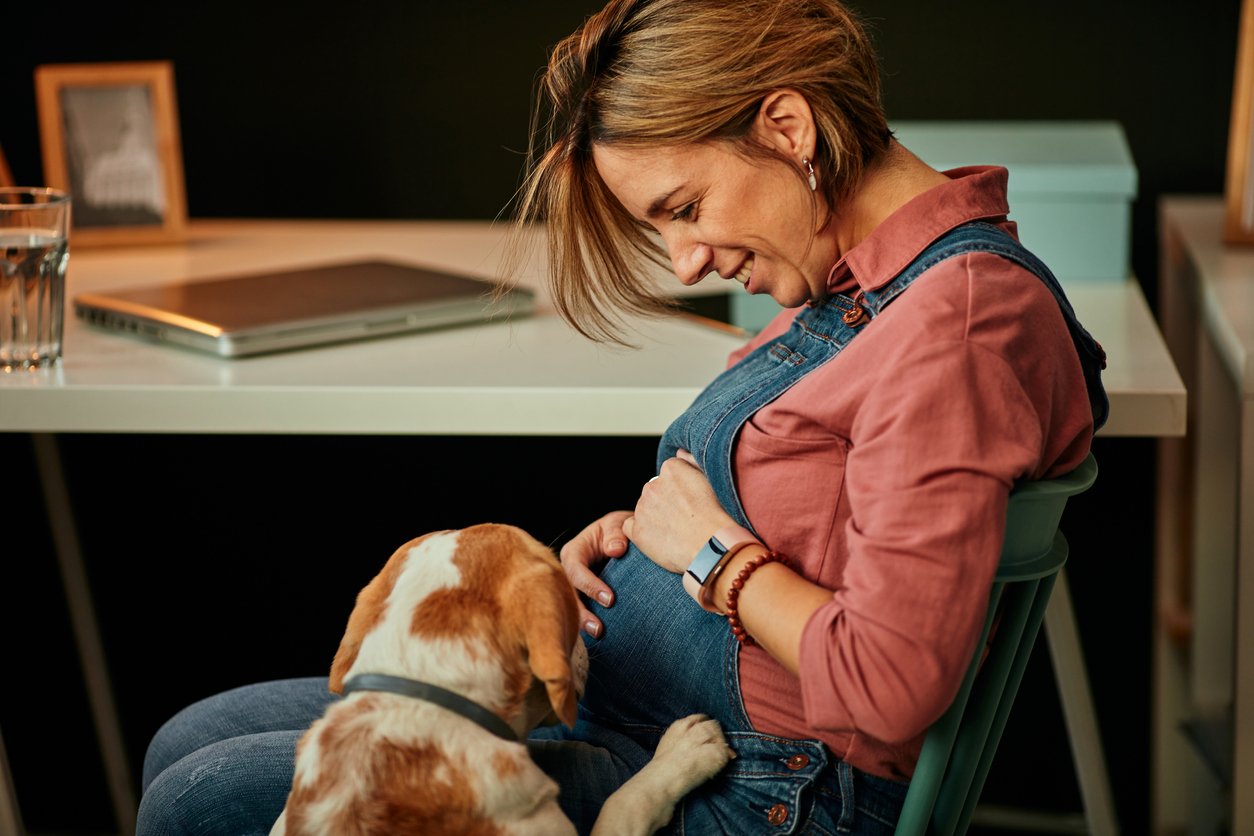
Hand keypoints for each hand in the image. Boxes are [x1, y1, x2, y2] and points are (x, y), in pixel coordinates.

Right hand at [559, 510, 632, 637]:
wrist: (625, 541)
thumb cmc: (620, 530)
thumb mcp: (619, 524)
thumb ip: (617, 532)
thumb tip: (615, 549)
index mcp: (574, 551)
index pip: (575, 569)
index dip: (589, 585)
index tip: (610, 599)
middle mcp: (568, 571)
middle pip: (567, 594)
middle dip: (580, 612)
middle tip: (599, 628)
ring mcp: (572, 588)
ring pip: (570, 607)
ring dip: (582, 622)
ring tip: (599, 634)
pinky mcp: (581, 599)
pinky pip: (579, 613)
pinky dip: (586, 625)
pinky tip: (599, 638)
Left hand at [623, 450, 735, 574]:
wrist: (712, 546)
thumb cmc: (717, 515)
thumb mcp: (711, 479)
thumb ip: (692, 461)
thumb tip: (679, 452)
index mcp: (671, 468)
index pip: (669, 475)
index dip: (680, 491)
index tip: (690, 503)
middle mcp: (652, 484)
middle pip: (654, 491)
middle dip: (665, 502)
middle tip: (684, 519)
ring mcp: (642, 507)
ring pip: (644, 508)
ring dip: (654, 517)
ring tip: (676, 532)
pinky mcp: (636, 530)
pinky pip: (630, 527)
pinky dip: (640, 532)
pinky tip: (658, 539)